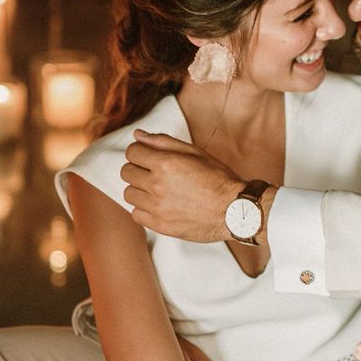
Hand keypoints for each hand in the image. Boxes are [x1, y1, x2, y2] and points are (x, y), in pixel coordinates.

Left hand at [121, 130, 243, 240]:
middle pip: (126, 172)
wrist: (234, 210)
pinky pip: (135, 214)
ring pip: (128, 193)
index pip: (132, 152)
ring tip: (158, 189)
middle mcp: (157, 185)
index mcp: (166, 164)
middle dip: (138, 168)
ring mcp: (157, 207)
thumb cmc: (218, 179)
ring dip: (140, 189)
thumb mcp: (195, 153)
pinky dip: (144, 208)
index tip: (149, 156)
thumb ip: (164, 142)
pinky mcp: (159, 225)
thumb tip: (138, 135)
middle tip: (155, 172)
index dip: (140, 151)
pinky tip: (159, 205)